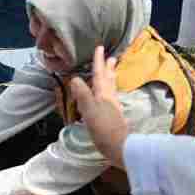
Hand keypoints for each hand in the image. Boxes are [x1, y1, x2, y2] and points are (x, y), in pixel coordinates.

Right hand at [69, 45, 128, 168]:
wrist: (120, 146)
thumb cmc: (103, 128)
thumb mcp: (89, 110)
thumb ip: (82, 93)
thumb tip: (75, 78)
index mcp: (103, 94)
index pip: (99, 74)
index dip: (98, 61)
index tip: (100, 48)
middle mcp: (110, 97)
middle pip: (109, 79)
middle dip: (108, 68)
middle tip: (112, 57)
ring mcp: (113, 106)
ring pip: (111, 87)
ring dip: (110, 77)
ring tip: (111, 71)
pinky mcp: (114, 116)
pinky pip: (110, 96)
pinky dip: (108, 90)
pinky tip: (107, 95)